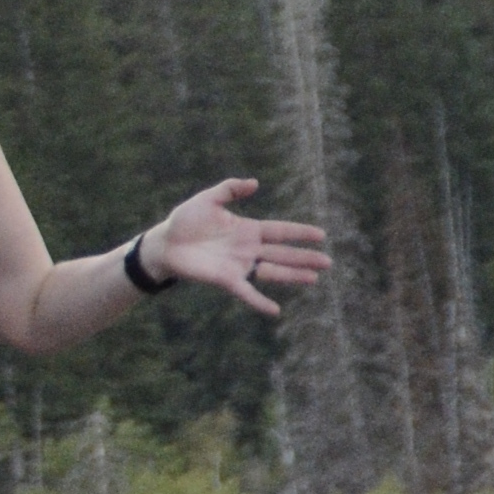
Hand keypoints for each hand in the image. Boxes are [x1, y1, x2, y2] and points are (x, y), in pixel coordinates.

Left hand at [146, 180, 332, 321]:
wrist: (165, 243)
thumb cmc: (185, 220)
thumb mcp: (208, 199)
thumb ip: (230, 189)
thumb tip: (255, 183)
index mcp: (247, 229)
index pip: (280, 231)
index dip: (300, 232)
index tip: (321, 234)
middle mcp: (248, 249)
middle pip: (283, 254)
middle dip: (305, 258)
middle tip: (328, 262)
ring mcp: (239, 265)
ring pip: (272, 272)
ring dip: (292, 276)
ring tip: (314, 279)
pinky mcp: (226, 280)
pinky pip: (247, 292)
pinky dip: (259, 301)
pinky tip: (275, 310)